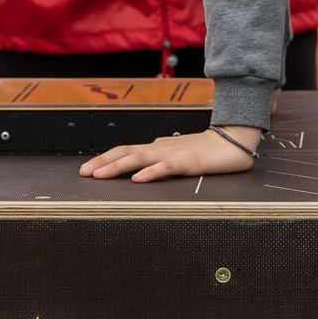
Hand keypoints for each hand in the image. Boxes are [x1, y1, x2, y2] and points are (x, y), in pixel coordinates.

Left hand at [81, 126, 262, 182]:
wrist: (234, 140)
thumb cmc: (207, 149)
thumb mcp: (177, 154)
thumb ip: (160, 157)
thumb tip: (142, 164)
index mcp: (157, 147)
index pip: (125, 151)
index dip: (105, 159)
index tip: (86, 170)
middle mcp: (160, 148)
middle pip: (126, 152)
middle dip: (103, 162)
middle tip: (84, 173)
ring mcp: (174, 154)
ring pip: (140, 158)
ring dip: (118, 167)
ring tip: (101, 175)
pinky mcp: (189, 162)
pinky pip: (167, 167)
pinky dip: (151, 172)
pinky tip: (139, 179)